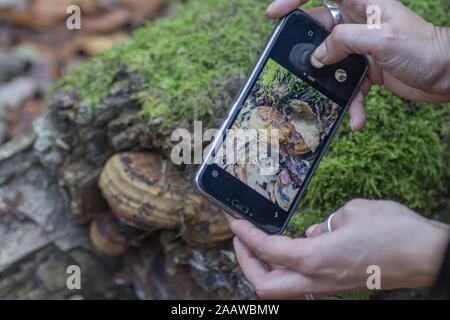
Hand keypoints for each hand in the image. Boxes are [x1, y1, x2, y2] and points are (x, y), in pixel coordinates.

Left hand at [229, 199, 448, 298]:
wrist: (428, 256)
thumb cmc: (394, 231)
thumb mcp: (352, 213)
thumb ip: (326, 223)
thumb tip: (313, 232)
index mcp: (315, 258)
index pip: (268, 250)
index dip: (246, 237)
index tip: (234, 224)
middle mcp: (317, 279)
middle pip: (266, 286)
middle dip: (246, 264)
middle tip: (241, 240)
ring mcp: (328, 288)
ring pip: (282, 289)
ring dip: (265, 269)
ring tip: (260, 245)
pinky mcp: (338, 287)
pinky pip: (302, 283)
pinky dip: (288, 269)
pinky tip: (293, 249)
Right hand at [266, 0, 449, 130]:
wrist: (448, 75)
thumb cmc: (423, 48)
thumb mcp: (380, 40)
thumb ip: (344, 42)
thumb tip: (318, 56)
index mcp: (361, 3)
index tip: (275, 14)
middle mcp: (357, 23)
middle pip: (319, 31)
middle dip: (307, 50)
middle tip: (294, 66)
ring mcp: (361, 47)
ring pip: (331, 62)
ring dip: (329, 84)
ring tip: (327, 100)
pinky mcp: (366, 69)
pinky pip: (349, 85)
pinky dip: (351, 103)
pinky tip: (357, 120)